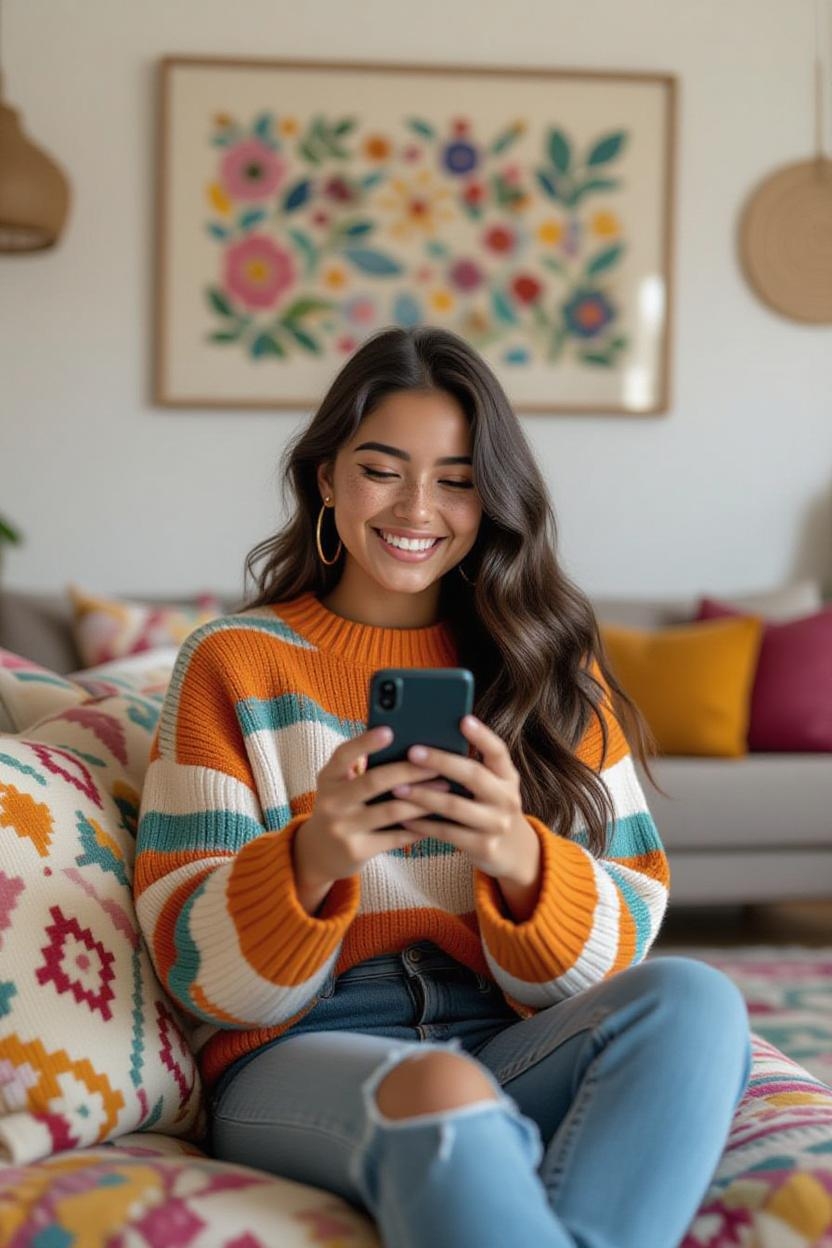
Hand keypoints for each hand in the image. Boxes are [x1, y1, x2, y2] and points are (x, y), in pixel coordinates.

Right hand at [294, 726, 450, 887]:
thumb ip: (359, 768)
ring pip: (391, 810)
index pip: (343, 755)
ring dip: (423, 799)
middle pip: (374, 781)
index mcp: (328, 778)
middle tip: (438, 764)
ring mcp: (342, 828)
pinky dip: (419, 826)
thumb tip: (406, 748)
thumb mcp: (339, 785)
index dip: (365, 742)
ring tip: (445, 788)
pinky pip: (396, 837)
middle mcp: (331, 802)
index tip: (389, 731)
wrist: (318, 852)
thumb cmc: (341, 808)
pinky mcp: (357, 851)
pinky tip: (438, 817)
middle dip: (410, 771)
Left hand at [390, 716, 539, 883]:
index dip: (482, 735)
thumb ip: (471, 768)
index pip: (498, 751)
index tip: (463, 719)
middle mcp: (506, 798)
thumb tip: (428, 742)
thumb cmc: (489, 808)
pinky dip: (423, 825)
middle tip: (412, 752)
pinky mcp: (484, 847)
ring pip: (455, 806)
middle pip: (473, 775)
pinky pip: (447, 834)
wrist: (515, 851)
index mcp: (507, 776)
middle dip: (441, 762)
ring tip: (397, 787)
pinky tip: (403, 818)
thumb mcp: (491, 787)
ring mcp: (497, 824)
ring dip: (423, 796)